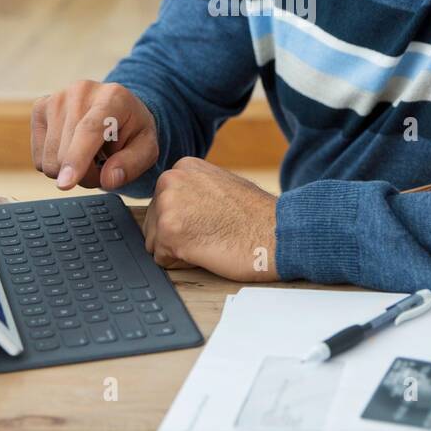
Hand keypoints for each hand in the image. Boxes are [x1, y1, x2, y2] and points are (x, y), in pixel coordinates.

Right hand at [30, 81, 156, 190]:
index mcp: (112, 97)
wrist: (116, 108)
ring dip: (69, 170)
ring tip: (88, 156)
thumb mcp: (147, 148)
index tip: (66, 184)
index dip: (77, 159)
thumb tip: (108, 179)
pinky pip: (38, 157)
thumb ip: (132, 164)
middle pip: (67, 152)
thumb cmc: (132, 129)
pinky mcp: (39, 108)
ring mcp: (56, 98)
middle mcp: (80, 91)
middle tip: (103, 165)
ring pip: (50, 159)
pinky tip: (71, 149)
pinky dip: (55, 163)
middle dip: (85, 174)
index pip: (89, 130)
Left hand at [143, 157, 278, 282]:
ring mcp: (167, 205)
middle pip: (154, 222)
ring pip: (156, 242)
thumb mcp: (220, 184)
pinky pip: (162, 260)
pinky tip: (207, 251)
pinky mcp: (169, 233)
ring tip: (211, 240)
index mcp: (183, 167)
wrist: (276, 231)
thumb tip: (178, 205)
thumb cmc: (256, 215)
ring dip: (179, 249)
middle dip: (177, 235)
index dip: (185, 219)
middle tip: (211, 232)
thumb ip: (194, 189)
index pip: (162, 203)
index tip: (208, 220)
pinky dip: (183, 263)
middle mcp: (170, 180)